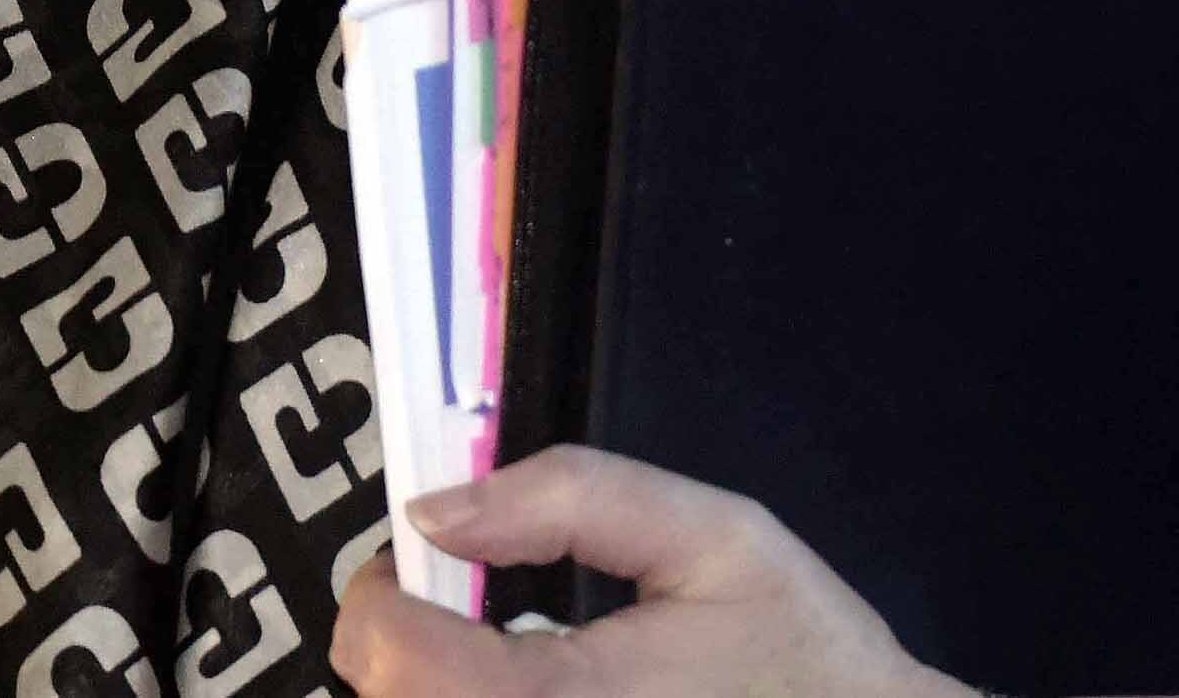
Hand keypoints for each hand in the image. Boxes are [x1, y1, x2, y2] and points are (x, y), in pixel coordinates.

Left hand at [332, 447, 966, 697]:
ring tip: (504, 653)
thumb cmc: (797, 653)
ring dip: (429, 688)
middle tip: (471, 599)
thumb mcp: (713, 537)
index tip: (431, 554)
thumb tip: (435, 508)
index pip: (389, 657)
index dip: (382, 590)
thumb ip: (573, 499)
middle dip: (400, 642)